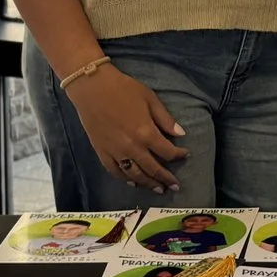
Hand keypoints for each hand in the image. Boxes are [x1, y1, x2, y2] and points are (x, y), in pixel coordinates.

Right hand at [67, 67, 186, 191]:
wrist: (92, 87)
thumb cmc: (123, 88)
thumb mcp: (150, 99)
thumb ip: (165, 119)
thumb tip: (181, 134)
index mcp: (146, 133)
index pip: (167, 151)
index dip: (179, 155)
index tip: (185, 154)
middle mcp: (132, 147)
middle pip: (153, 168)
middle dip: (166, 178)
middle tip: (175, 186)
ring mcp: (115, 151)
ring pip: (135, 174)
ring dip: (148, 183)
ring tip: (158, 189)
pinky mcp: (102, 152)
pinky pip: (115, 171)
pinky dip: (125, 179)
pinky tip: (133, 182)